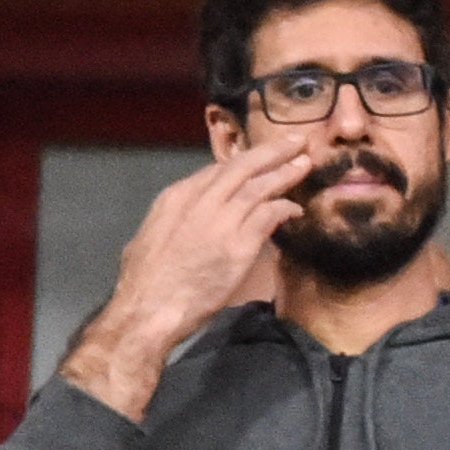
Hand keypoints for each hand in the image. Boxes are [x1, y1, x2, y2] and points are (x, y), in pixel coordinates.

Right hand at [62, 147, 301, 416]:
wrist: (149, 307)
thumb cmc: (145, 281)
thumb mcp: (150, 237)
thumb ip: (174, 223)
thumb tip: (185, 223)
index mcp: (175, 198)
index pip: (215, 170)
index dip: (243, 161)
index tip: (260, 157)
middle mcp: (199, 202)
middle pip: (241, 167)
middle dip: (271, 152)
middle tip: (294, 141)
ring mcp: (221, 221)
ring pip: (260, 186)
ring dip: (285, 173)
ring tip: (304, 163)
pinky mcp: (240, 244)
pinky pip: (270, 215)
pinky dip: (285, 208)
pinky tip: (295, 209)